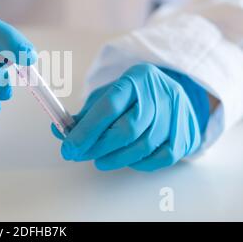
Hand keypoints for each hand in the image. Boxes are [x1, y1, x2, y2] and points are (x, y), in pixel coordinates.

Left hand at [52, 63, 202, 171]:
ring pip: (142, 146)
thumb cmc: (132, 97)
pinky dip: (138, 163)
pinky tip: (125, 159)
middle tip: (79, 155)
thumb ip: (84, 114)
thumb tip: (58, 131)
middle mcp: (159, 93)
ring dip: (115, 158)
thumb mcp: (108, 95)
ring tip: (99, 160)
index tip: (69, 147)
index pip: (109, 107)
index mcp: (136, 78)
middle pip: (127, 129)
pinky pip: (160, 157)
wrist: (171, 93)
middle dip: (98, 147)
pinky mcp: (185, 134)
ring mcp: (176, 114)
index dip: (86, 130)